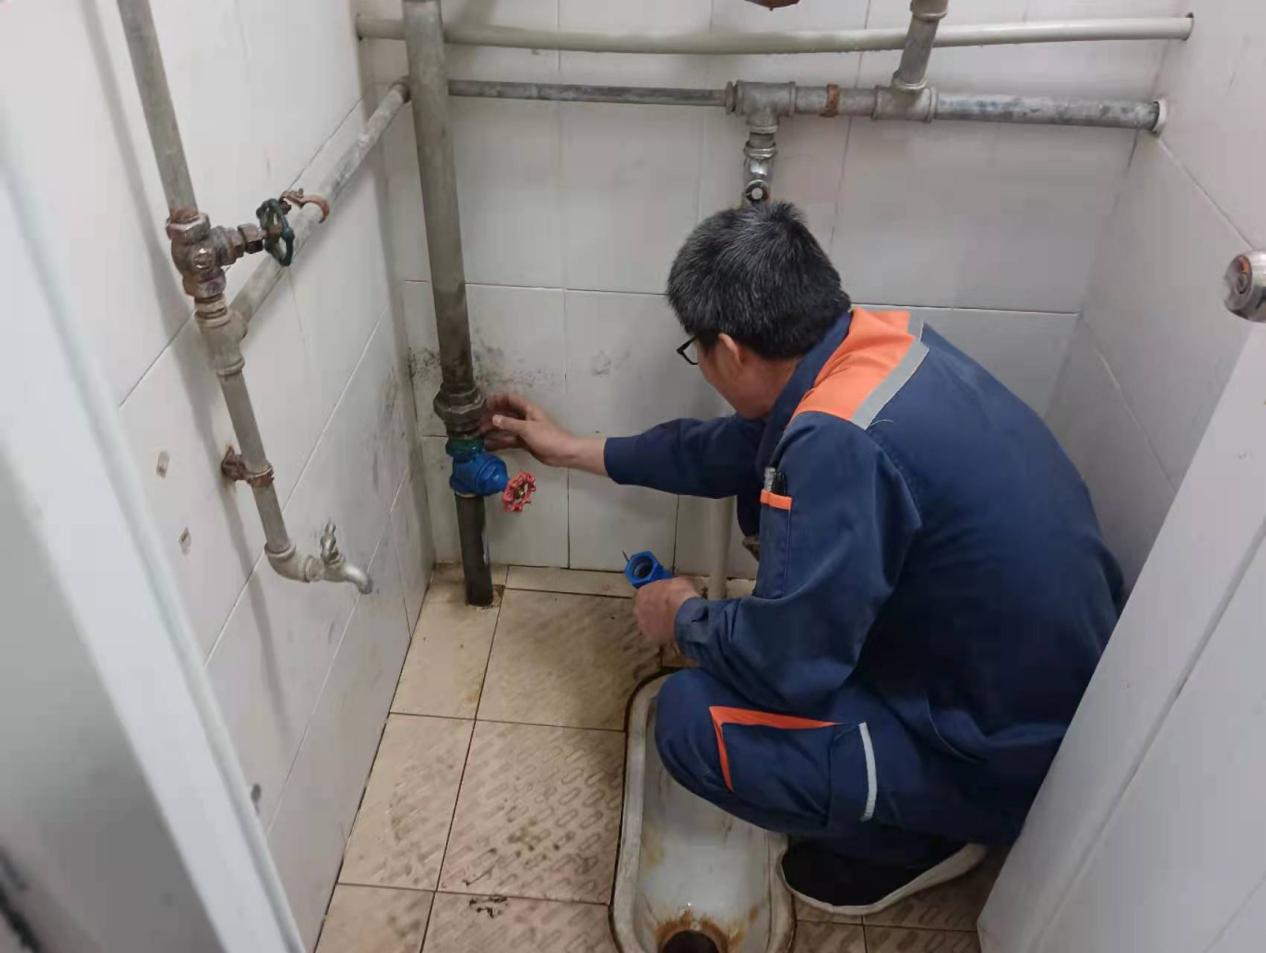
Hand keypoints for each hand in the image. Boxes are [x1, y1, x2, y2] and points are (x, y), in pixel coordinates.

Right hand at [481, 392, 605, 473]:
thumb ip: (510, 424)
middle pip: (505, 414)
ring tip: (478, 433)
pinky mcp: (524, 442)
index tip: (483, 401)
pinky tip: (488, 445)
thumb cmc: (548, 437)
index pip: (510, 399)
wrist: (563, 453)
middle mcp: (525, 418)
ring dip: (493, 430)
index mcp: (528, 410)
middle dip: (491, 416)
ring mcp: (524, 431)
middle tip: (476, 421)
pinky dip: (499, 442)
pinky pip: (509, 440)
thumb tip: (493, 418)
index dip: (498, 398)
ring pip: (505, 428)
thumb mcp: (527, 429)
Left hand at [633, 577, 699, 646]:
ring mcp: (643, 625)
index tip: (665, 598)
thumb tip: (673, 588)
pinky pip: (656, 635)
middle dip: (654, 610)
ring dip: (657, 623)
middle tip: (667, 610)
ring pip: (649, 623)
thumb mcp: (677, 582)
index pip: (646, 594)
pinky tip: (672, 631)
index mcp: (642, 593)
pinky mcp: (650, 637)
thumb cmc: (679, 594)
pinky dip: (662, 634)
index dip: (656, 596)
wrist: (683, 614)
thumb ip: (669, 587)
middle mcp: (638, 609)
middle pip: (644, 610)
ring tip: (670, 622)